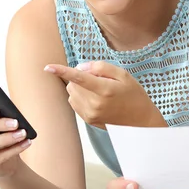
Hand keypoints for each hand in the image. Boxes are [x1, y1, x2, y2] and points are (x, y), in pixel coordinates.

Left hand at [44, 61, 163, 128]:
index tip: (48, 67)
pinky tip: (94, 98)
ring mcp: (90, 114)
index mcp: (105, 90)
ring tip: (97, 90)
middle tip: (98, 79)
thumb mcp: (123, 75)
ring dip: (78, 87)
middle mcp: (95, 104)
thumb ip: (101, 67)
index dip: (62, 71)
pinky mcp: (88, 120)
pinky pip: (74, 103)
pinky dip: (80, 97)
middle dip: (79, 77)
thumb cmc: (133, 95)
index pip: (79, 78)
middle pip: (72, 84)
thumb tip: (81, 67)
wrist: (140, 120)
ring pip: (71, 93)